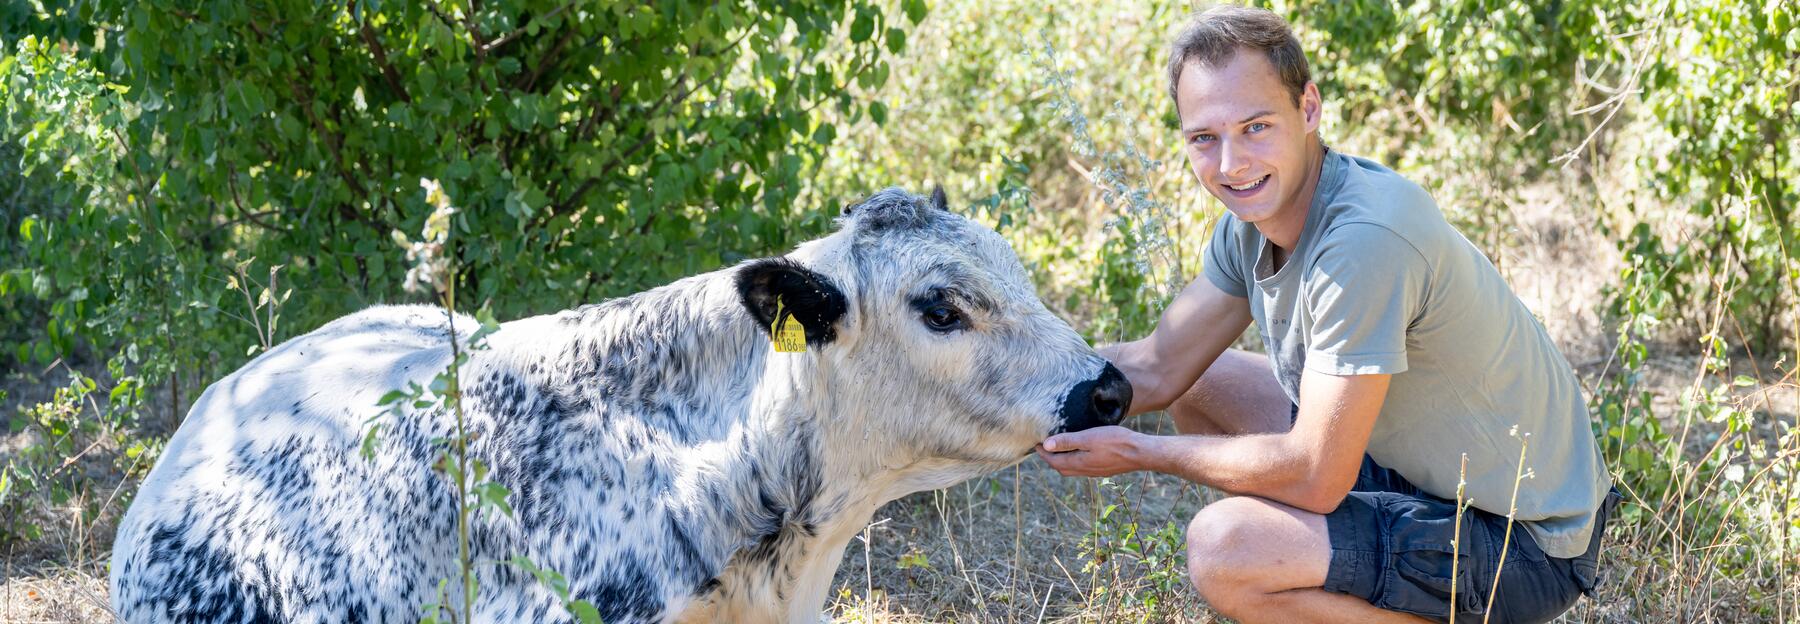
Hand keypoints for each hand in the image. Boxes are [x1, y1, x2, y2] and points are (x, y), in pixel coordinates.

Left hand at [1035, 425, 1151, 477]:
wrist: (1141, 453)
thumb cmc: (1116, 442)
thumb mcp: (1089, 437)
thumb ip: (1068, 441)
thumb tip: (1046, 445)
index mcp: (1078, 463)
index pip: (1053, 461)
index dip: (1043, 453)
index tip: (1035, 444)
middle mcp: (1085, 471)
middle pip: (1061, 467)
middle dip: (1050, 458)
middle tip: (1044, 446)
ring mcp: (1095, 472)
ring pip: (1072, 468)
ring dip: (1062, 460)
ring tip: (1059, 448)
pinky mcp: (1103, 469)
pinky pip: (1083, 467)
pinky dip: (1074, 460)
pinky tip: (1079, 451)